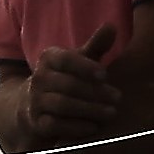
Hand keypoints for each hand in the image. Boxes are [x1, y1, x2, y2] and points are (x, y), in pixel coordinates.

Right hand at [18, 23, 122, 150]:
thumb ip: (96, 45)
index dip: (85, 67)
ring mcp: (36, 101)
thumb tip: (112, 26)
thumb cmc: (67, 78)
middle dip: (94, 92)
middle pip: (67, 85)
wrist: (35, 105)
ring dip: (89, 110)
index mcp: (49, 58)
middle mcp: (39, 78)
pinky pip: (55, 125)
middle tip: (118, 97)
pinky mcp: (37, 122)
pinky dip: (76, 127)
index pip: (65, 60)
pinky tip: (94, 127)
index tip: (105, 75)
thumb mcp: (80, 61)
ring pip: (62, 105)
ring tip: (111, 113)